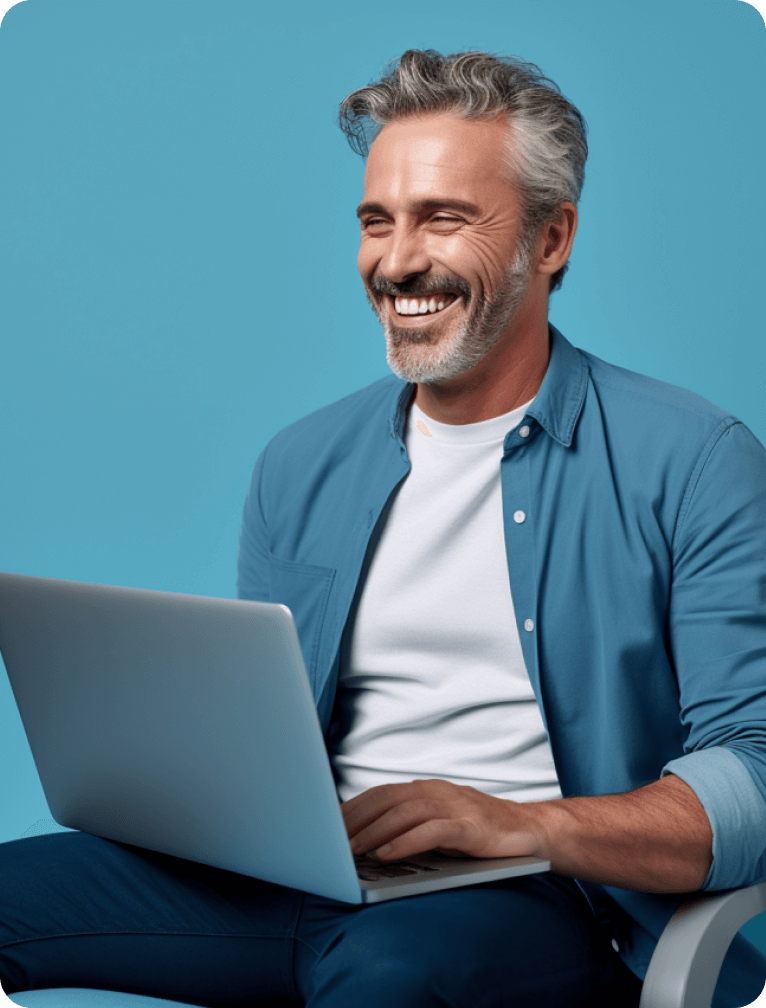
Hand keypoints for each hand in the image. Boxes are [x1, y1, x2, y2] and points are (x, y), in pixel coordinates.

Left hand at [341, 778, 547, 861]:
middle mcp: (437, 791)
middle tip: (329, 842)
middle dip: (355, 820)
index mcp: (426, 789)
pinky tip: (387, 856)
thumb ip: (410, 827)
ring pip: (405, 814)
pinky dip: (406, 843)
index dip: (351, 808)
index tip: (325, 826)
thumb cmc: (479, 833)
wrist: (531, 833)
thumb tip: (366, 843)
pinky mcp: (470, 826)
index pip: (380, 794)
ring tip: (351, 851)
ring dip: (374, 833)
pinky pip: (432, 832)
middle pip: (386, 800)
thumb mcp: (439, 825)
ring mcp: (455, 806)